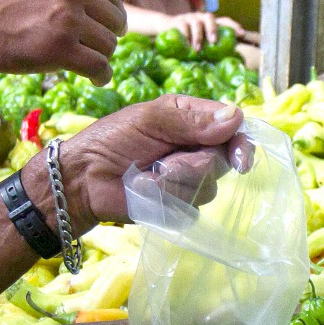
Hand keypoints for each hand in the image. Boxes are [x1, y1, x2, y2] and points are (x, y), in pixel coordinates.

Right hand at [0, 0, 126, 82]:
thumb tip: (86, 0)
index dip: (110, 15)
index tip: (106, 28)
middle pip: (113, 20)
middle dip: (107, 37)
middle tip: (96, 50)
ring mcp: (69, 20)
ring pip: (108, 45)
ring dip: (101, 58)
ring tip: (88, 66)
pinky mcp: (62, 49)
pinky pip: (100, 67)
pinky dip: (101, 76)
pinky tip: (95, 80)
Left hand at [53, 95, 252, 225]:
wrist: (83, 181)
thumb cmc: (111, 141)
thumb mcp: (150, 120)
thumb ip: (192, 119)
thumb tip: (237, 117)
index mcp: (190, 119)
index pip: (232, 127)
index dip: (240, 143)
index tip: (240, 158)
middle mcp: (194, 148)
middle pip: (223, 160)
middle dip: (196, 163)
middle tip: (165, 162)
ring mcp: (187, 179)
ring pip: (208, 186)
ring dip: (177, 182)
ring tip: (149, 176)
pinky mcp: (178, 205)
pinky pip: (191, 207)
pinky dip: (168, 200)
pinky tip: (148, 193)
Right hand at [170, 12, 243, 50]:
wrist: (164, 29)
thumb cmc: (186, 39)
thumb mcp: (199, 43)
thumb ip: (209, 48)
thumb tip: (224, 64)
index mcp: (209, 23)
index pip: (224, 21)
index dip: (233, 26)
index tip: (241, 34)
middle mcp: (200, 18)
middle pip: (210, 17)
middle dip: (213, 29)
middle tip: (213, 42)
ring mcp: (189, 18)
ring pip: (196, 23)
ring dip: (198, 37)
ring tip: (196, 49)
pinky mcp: (178, 21)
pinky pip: (183, 27)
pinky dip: (185, 36)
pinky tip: (186, 45)